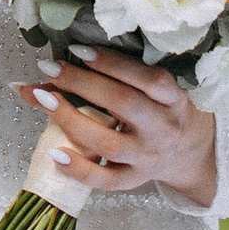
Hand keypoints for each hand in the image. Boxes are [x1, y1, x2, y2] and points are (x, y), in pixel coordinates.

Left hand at [18, 44, 217, 205]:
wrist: (185, 151)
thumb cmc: (157, 109)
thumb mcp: (148, 88)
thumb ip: (108, 76)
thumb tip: (43, 73)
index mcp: (172, 98)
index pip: (147, 78)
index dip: (111, 63)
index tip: (77, 50)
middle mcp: (163, 128)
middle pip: (123, 104)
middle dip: (82, 83)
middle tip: (50, 69)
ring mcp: (149, 157)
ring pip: (109, 143)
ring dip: (72, 120)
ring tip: (43, 100)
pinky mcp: (135, 180)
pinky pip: (106, 180)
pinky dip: (79, 169)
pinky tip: (55, 155)